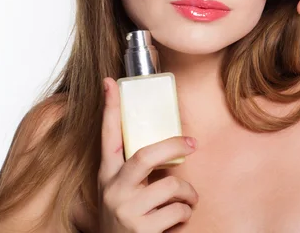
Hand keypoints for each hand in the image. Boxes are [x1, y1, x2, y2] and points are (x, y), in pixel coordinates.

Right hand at [98, 77, 198, 232]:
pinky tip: (177, 222)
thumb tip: (170, 144)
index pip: (107, 136)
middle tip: (192, 143)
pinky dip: (186, 216)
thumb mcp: (122, 191)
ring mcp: (125, 210)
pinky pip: (178, 211)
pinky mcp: (141, 230)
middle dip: (173, 145)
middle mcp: (112, 189)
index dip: (110, 108)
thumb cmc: (127, 217)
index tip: (111, 81)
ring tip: (186, 202)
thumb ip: (135, 171)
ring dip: (188, 194)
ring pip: (171, 185)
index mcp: (107, 174)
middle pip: (145, 155)